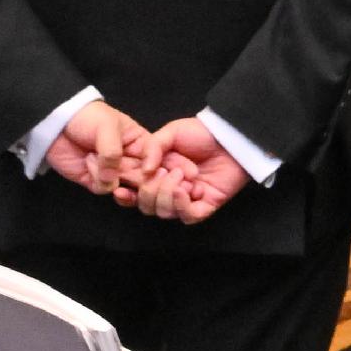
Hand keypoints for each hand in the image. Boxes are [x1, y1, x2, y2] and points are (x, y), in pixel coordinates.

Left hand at [44, 99, 155, 202]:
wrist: (56, 123)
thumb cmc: (88, 118)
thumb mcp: (107, 126)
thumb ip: (113, 152)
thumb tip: (112, 179)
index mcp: (141, 143)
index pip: (156, 159)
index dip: (154, 166)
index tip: (148, 169)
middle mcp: (131, 160)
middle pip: (144, 178)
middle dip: (133, 177)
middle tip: (119, 167)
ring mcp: (114, 173)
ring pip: (125, 187)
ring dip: (109, 176)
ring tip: (95, 158)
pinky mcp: (96, 182)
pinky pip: (104, 189)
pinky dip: (97, 179)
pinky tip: (87, 163)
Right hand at [133, 116, 251, 224]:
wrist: (229, 137)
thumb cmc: (200, 134)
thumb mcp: (170, 133)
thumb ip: (152, 148)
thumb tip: (143, 171)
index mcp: (155, 175)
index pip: (134, 193)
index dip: (125, 195)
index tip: (121, 188)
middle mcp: (168, 190)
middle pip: (146, 206)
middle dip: (149, 190)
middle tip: (163, 171)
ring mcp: (186, 200)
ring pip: (164, 213)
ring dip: (167, 194)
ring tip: (180, 175)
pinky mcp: (204, 206)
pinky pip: (187, 217)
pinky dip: (182, 205)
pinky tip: (186, 189)